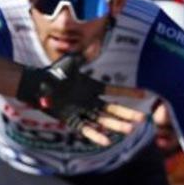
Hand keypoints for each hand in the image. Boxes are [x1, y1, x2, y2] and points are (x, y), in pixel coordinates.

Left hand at [17, 53, 144, 145]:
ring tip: (130, 129)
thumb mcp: (71, 62)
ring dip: (116, 125)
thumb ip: (84, 55)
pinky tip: (107, 140)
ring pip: (102, 120)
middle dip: (127, 114)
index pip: (115, 90)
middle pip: (112, 109)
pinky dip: (96, 135)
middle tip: (142, 119)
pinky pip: (86, 129)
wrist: (38, 85)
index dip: (128, 92)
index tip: (145, 94)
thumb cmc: (54, 72)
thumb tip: (94, 44)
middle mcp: (90, 101)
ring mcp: (82, 111)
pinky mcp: (72, 120)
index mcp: (92, 87)